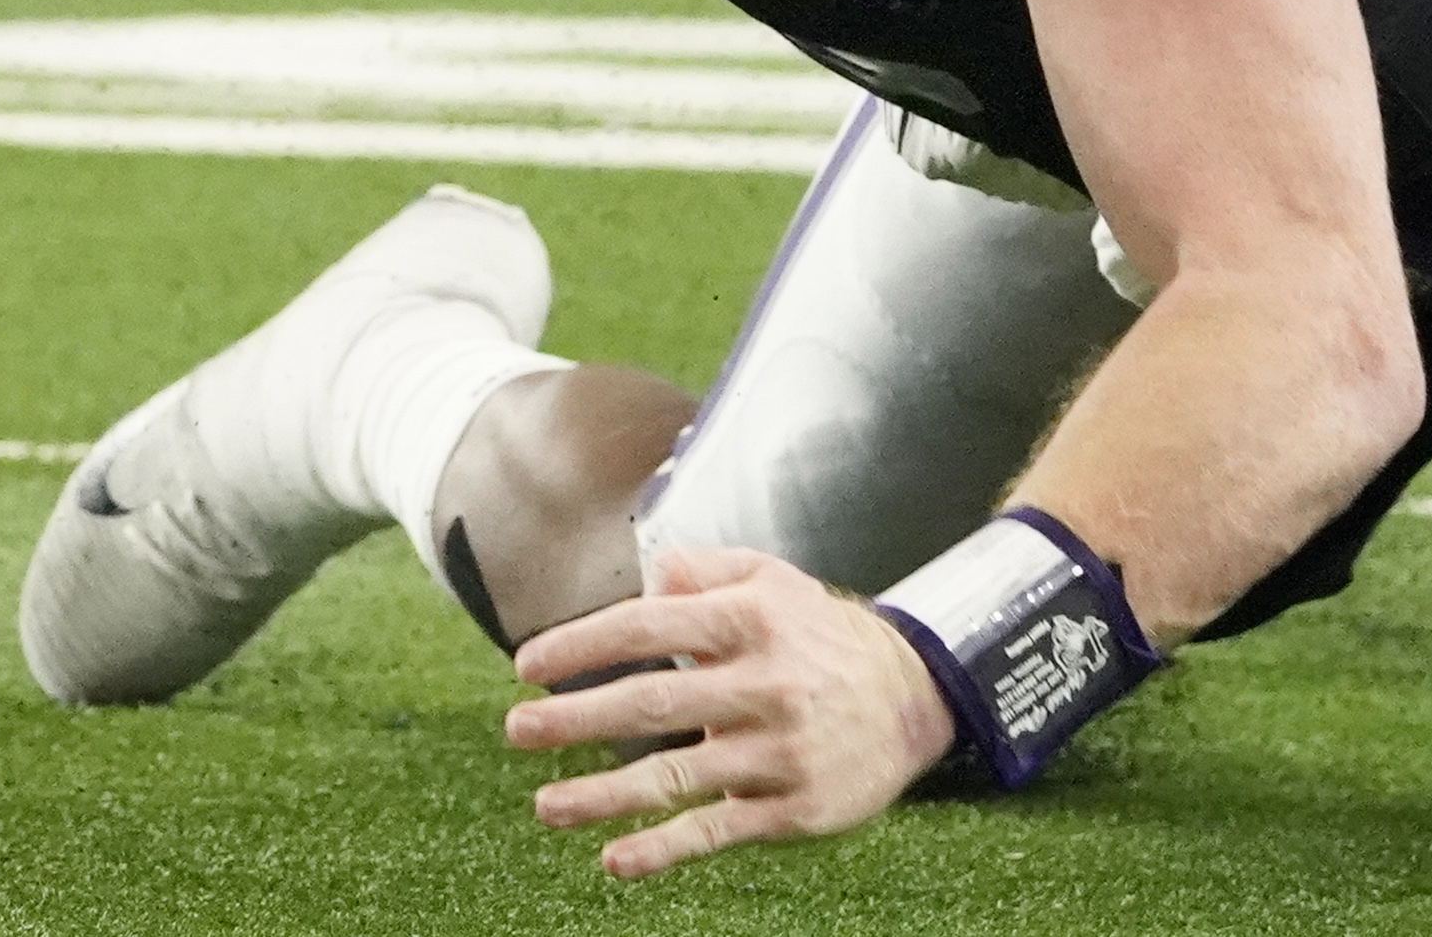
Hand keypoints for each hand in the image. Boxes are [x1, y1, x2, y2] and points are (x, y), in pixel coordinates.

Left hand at [504, 542, 954, 878]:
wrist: (914, 698)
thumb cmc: (818, 634)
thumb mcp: (771, 579)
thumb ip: (702, 569)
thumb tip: (643, 579)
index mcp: (751, 620)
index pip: (650, 625)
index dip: (584, 644)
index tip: (527, 663)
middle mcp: (765, 684)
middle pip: (654, 700)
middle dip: (577, 716)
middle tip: (517, 728)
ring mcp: (779, 751)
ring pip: (677, 776)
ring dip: (604, 795)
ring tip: (545, 805)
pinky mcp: (794, 808)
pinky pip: (717, 830)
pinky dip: (664, 850)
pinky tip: (615, 861)